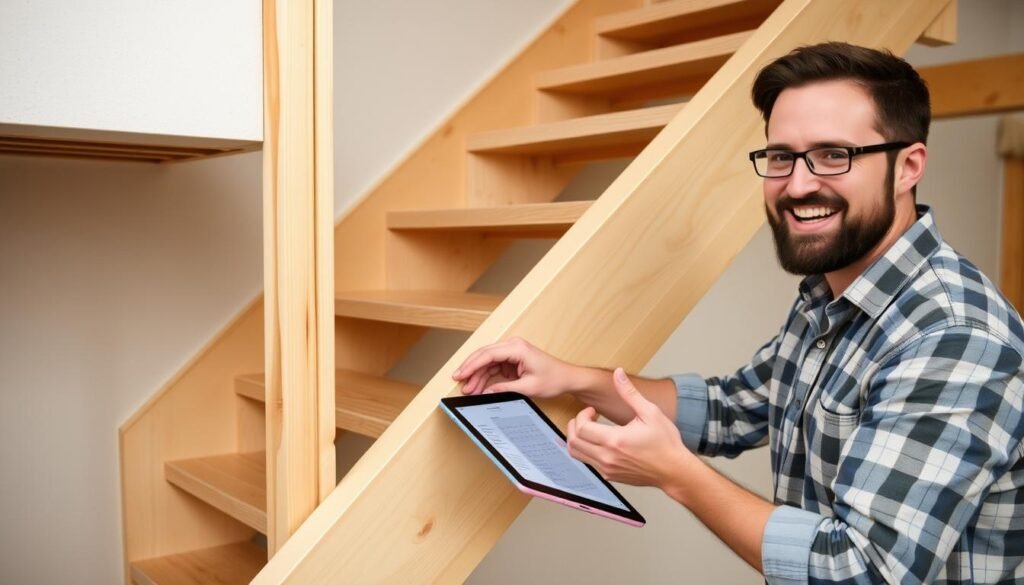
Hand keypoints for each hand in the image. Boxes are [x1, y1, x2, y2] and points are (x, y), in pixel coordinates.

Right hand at [452, 337, 575, 396]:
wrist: (567, 378)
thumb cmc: (554, 379)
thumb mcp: (528, 387)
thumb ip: (505, 389)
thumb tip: (486, 392)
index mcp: (517, 348)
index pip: (488, 354)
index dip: (472, 365)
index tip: (461, 375)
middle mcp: (513, 346)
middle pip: (484, 355)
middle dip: (470, 369)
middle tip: (459, 382)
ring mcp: (511, 351)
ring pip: (487, 361)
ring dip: (477, 375)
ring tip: (468, 389)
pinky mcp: (511, 359)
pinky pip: (493, 366)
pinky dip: (485, 376)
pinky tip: (478, 387)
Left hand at [567, 368, 693, 487]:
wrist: (674, 470)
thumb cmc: (665, 443)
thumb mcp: (650, 412)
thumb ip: (630, 393)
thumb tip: (618, 373)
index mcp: (615, 440)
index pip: (581, 428)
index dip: (581, 415)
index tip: (592, 410)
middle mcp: (607, 457)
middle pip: (573, 442)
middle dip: (574, 425)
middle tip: (586, 417)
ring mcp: (607, 469)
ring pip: (577, 454)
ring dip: (577, 439)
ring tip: (589, 429)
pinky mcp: (610, 476)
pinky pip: (588, 462)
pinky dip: (586, 450)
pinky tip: (600, 441)